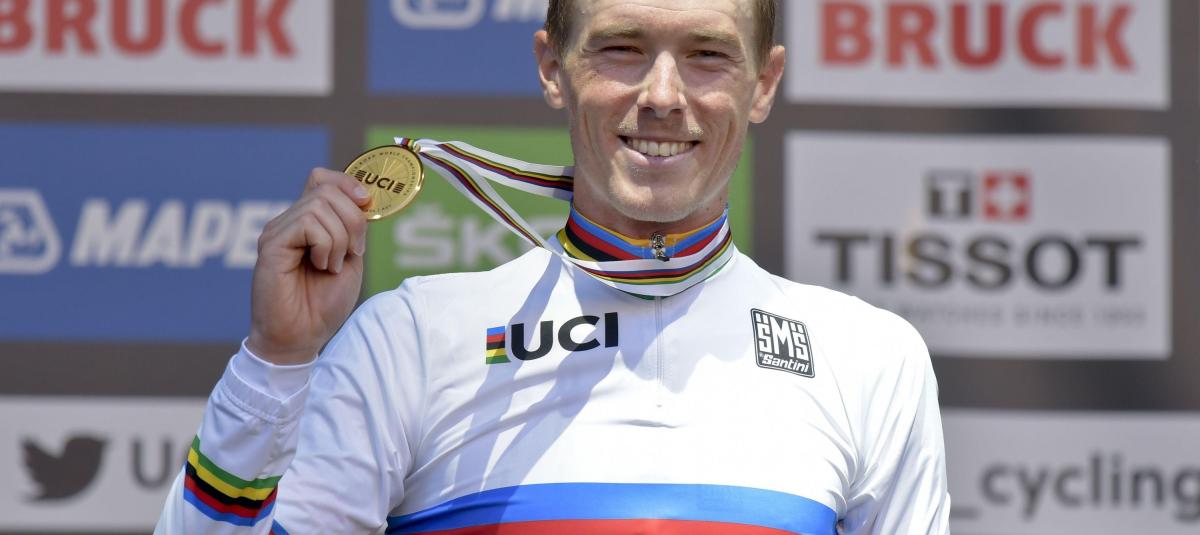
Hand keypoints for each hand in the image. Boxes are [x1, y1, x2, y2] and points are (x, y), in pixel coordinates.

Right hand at [246, 168, 370, 364]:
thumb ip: (354, 228)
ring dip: (340, 239)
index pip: (322, 178)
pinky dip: (326, 245)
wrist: (301, 337)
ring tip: (332, 266)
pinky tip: (321, 266)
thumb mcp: (351, 259)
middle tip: (352, 253)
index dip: (347, 183)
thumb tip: (364, 199)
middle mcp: (290, 221)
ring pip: (320, 205)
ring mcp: (278, 231)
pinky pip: (308, 224)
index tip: (367, 204)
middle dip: (353, 220)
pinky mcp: (271, 244)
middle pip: (328, 190)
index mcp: (308, 223)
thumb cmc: (323, 304)